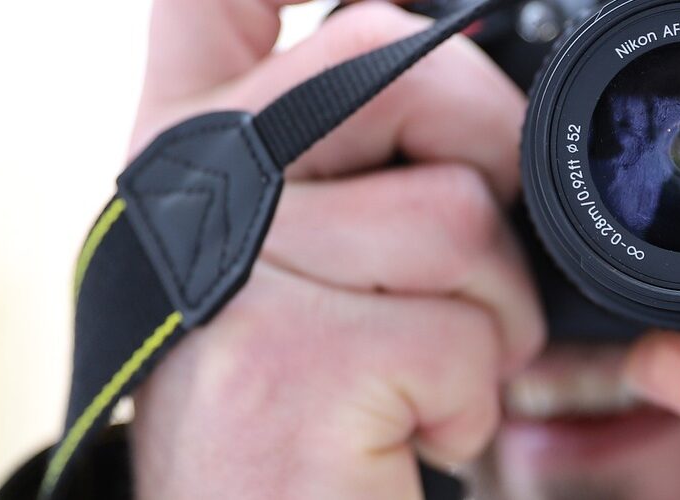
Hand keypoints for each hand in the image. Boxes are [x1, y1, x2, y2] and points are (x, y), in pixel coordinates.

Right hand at [123, 2, 542, 497]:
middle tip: (465, 267)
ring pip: (462, 214)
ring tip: (414, 377)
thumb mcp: (303, 257)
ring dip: (490, 318)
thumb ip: (337, 144)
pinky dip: (468, 402)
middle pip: (409, 64)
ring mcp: (232, 264)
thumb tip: (433, 35)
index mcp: (191, 145)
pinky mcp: (286, 355)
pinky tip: (393, 431)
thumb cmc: (296, 415)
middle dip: (492, 162)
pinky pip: (466, 332)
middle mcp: (187, 182)